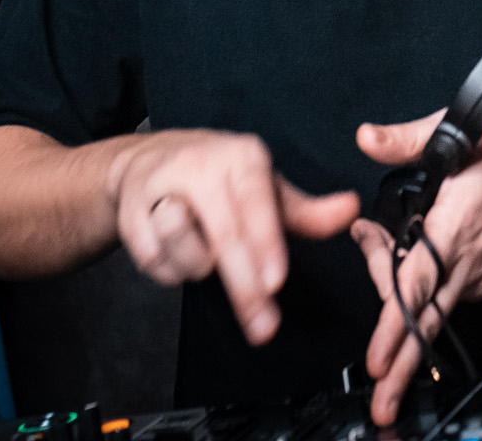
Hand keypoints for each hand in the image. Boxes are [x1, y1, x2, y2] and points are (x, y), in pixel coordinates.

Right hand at [107, 129, 359, 344]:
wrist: (148, 161)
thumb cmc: (220, 177)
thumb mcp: (267, 188)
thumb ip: (307, 210)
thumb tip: (351, 208)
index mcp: (243, 156)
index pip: (257, 205)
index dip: (265, 246)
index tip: (276, 283)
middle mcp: (200, 165)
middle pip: (223, 236)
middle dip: (244, 286)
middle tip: (263, 325)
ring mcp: (161, 187)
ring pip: (184, 250)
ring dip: (199, 267)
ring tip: (205, 254)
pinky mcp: (130, 214)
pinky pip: (155, 262)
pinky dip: (171, 270)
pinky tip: (177, 253)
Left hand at [349, 111, 481, 424]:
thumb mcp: (462, 135)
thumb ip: (407, 139)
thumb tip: (368, 138)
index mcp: (455, 230)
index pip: (417, 286)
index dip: (394, 327)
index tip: (378, 360)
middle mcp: (465, 264)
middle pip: (424, 323)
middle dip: (399, 363)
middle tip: (380, 391)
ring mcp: (475, 278)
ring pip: (427, 310)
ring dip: (396, 309)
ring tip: (375, 286)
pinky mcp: (480, 283)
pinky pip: (440, 297)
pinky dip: (414, 289)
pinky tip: (399, 261)